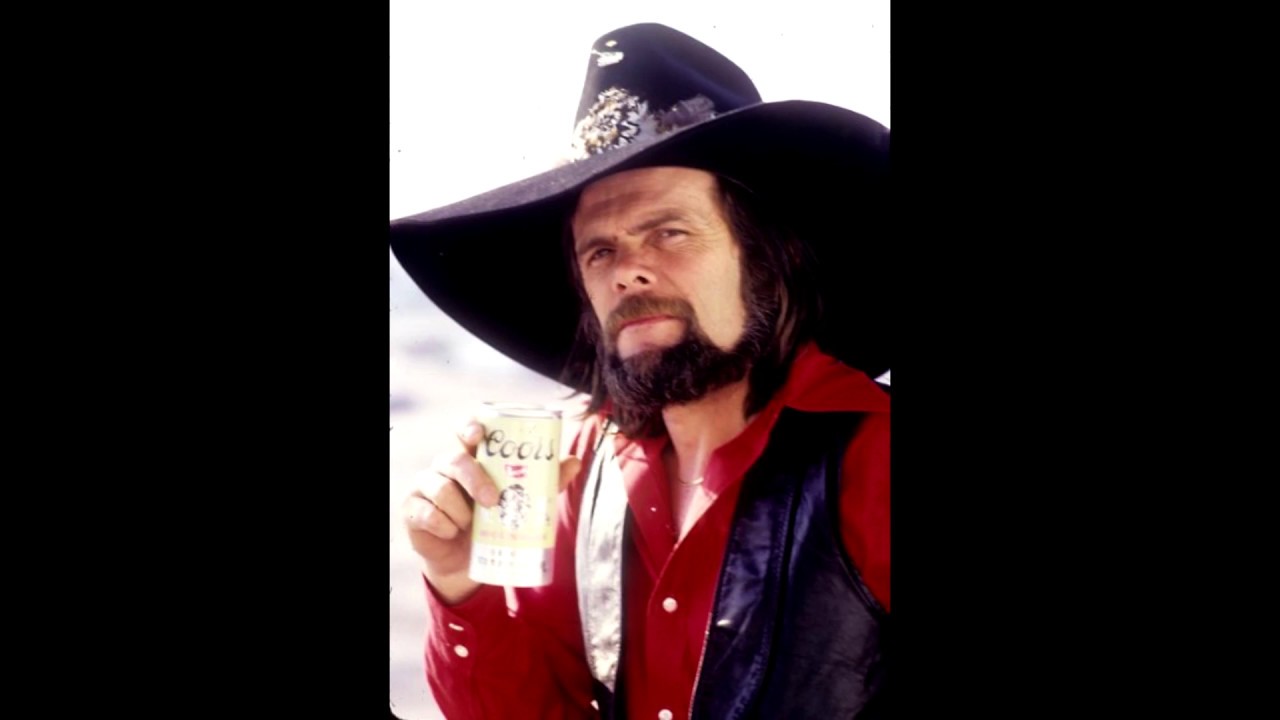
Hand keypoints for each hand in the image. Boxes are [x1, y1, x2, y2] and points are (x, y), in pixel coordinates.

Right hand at [402, 420, 583, 604]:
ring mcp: (425, 486)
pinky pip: (426, 513)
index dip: (469, 427)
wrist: (465, 562)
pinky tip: (451, 533)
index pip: (464, 430)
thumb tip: (574, 461)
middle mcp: (444, 466)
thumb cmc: (491, 522)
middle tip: (492, 501)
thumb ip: (545, 481)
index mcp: (471, 457)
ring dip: (460, 511)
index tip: (478, 435)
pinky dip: (443, 525)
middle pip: (454, 459)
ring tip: (470, 526)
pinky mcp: (412, 510)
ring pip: (440, 488)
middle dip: (474, 479)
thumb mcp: (519, 502)